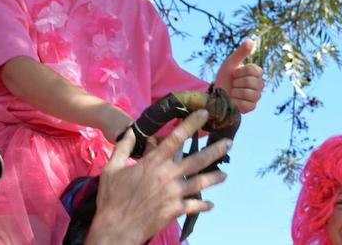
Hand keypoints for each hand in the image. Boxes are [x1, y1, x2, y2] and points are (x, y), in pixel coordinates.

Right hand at [85, 110, 230, 244]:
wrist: (117, 227)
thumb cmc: (112, 197)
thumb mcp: (112, 168)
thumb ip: (123, 148)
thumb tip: (131, 131)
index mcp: (153, 163)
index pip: (176, 138)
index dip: (191, 124)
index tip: (204, 114)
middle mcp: (168, 176)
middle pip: (197, 160)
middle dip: (214, 150)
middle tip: (229, 143)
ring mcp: (174, 194)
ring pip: (201, 183)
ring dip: (215, 178)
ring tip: (225, 174)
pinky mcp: (176, 209)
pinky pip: (194, 206)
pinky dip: (204, 205)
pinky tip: (211, 204)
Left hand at [213, 39, 263, 112]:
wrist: (216, 93)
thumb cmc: (225, 77)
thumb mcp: (231, 63)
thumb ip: (241, 52)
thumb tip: (251, 40)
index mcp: (256, 73)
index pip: (252, 70)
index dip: (239, 72)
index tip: (234, 74)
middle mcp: (260, 85)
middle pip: (250, 82)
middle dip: (236, 82)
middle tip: (233, 84)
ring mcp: (256, 97)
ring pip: (249, 94)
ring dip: (235, 92)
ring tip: (232, 92)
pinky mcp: (251, 107)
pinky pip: (246, 104)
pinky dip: (236, 102)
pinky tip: (233, 100)